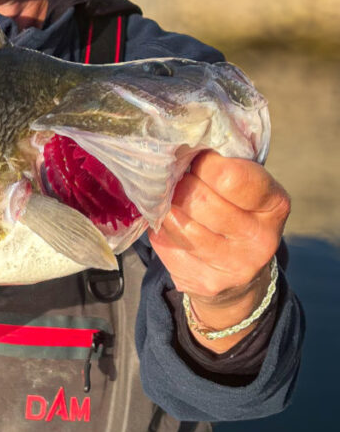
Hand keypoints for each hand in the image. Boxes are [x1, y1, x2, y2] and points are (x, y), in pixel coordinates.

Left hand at [149, 151, 289, 351]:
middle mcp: (260, 239)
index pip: (230, 177)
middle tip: (172, 177)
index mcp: (273, 204)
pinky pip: (166, 245)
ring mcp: (234, 266)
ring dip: (164, 206)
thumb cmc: (236, 211)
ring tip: (166, 198)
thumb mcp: (243, 186)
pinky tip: (167, 224)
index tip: (193, 159)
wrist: (240, 271)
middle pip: (199, 199)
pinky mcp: (206, 282)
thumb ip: (222, 167)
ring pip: (179, 223)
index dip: (203, 164)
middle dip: (178, 183)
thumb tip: (176, 149)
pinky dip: (159, 229)